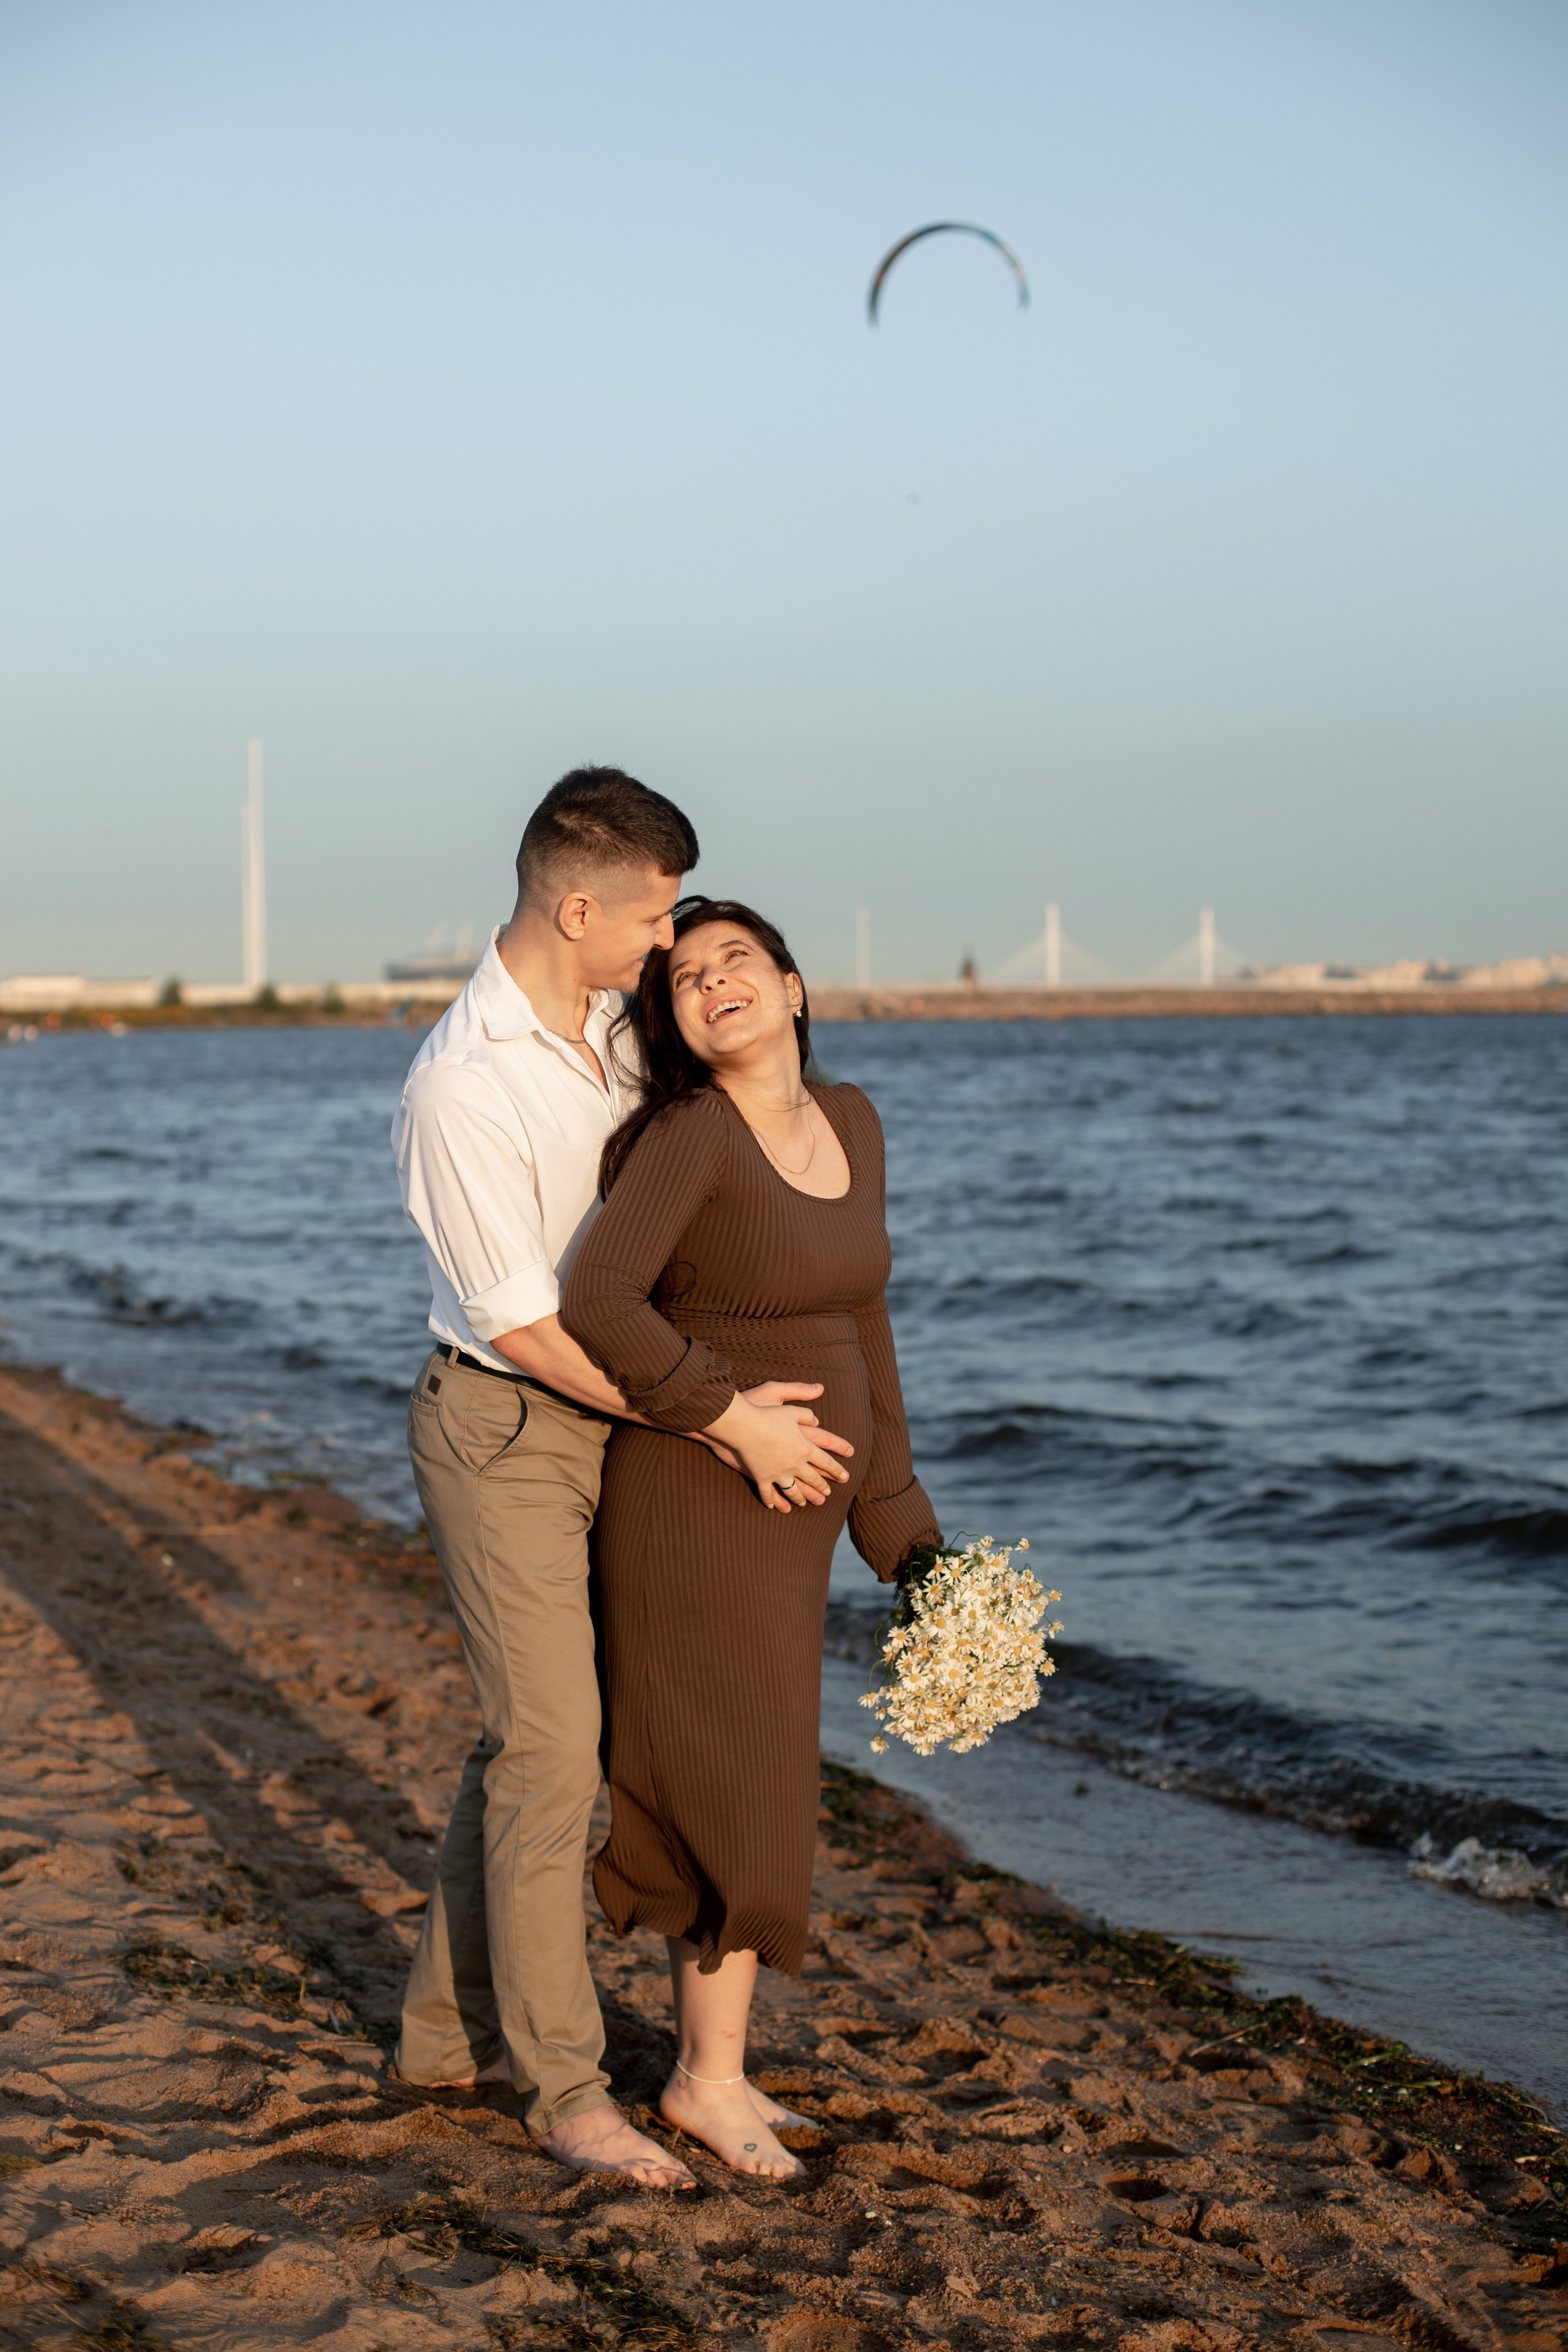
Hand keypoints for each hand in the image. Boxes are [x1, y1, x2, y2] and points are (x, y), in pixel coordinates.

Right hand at [703, 1392, 853, 1511]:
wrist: (744, 1425)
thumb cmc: (768, 1415)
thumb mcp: (791, 1410)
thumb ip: (807, 1415)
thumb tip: (817, 1420)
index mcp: (806, 1447)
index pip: (826, 1462)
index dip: (837, 1470)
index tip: (845, 1477)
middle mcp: (795, 1464)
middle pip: (812, 1479)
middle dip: (822, 1487)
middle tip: (827, 1493)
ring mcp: (778, 1473)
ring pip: (793, 1491)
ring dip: (801, 1498)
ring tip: (805, 1503)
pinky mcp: (762, 1478)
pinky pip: (768, 1493)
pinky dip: (772, 1501)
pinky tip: (775, 1507)